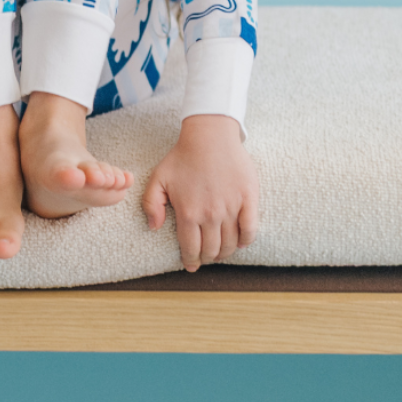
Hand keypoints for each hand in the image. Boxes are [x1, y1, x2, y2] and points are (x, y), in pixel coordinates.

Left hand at [142, 114, 258, 271]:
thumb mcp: (158, 178)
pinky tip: (240, 241)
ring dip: (225, 252)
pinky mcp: (249, 201)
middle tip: (204, 258)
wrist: (209, 136)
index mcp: (188, 212)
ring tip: (220, 251)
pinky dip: (246, 241)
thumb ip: (151, 204)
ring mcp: (231, 208)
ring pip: (231, 244)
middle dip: (207, 258)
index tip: (190, 265)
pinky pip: (251, 230)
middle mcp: (210, 215)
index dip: (190, 261)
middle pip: (212, 250)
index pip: (190, 248)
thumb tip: (153, 227)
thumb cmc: (182, 156)